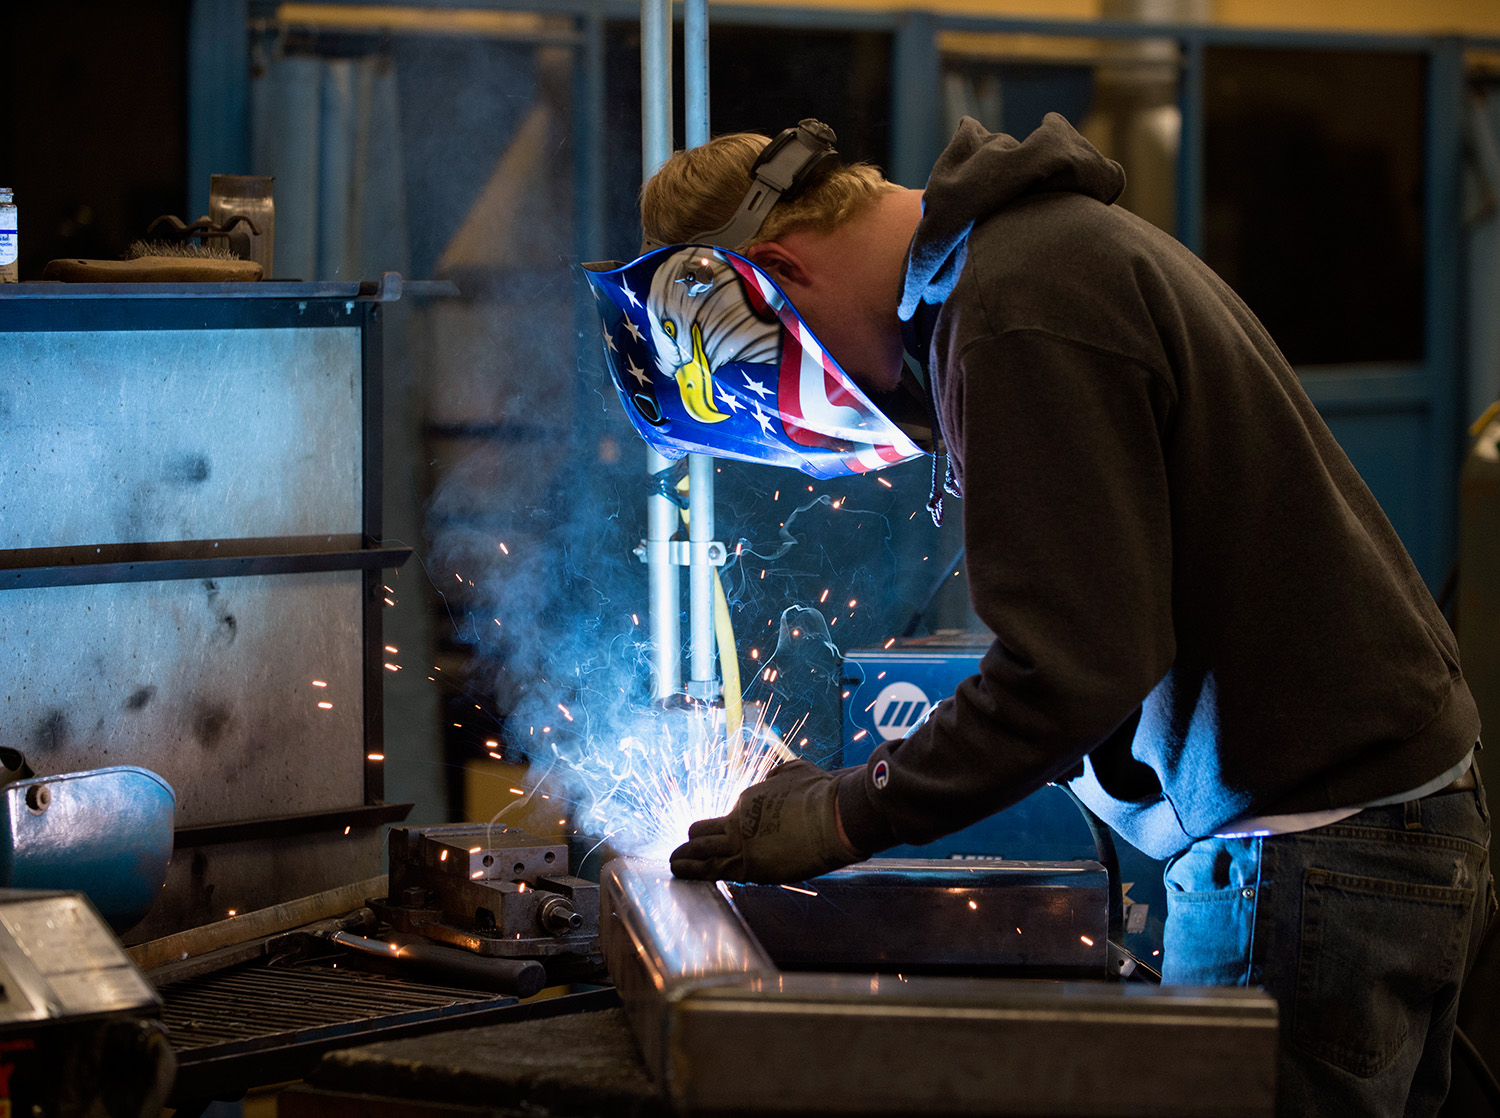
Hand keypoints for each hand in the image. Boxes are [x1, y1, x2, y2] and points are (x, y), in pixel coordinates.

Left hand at [670, 760, 862, 883]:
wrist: (834, 817)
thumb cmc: (821, 794)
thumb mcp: (794, 771)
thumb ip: (777, 777)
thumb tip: (771, 779)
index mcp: (748, 801)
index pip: (725, 820)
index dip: (725, 830)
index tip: (727, 839)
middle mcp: (739, 822)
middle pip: (703, 834)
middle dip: (692, 843)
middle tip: (681, 852)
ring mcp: (743, 846)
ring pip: (702, 855)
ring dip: (686, 861)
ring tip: (674, 865)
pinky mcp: (752, 868)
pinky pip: (716, 872)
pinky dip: (696, 874)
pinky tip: (683, 876)